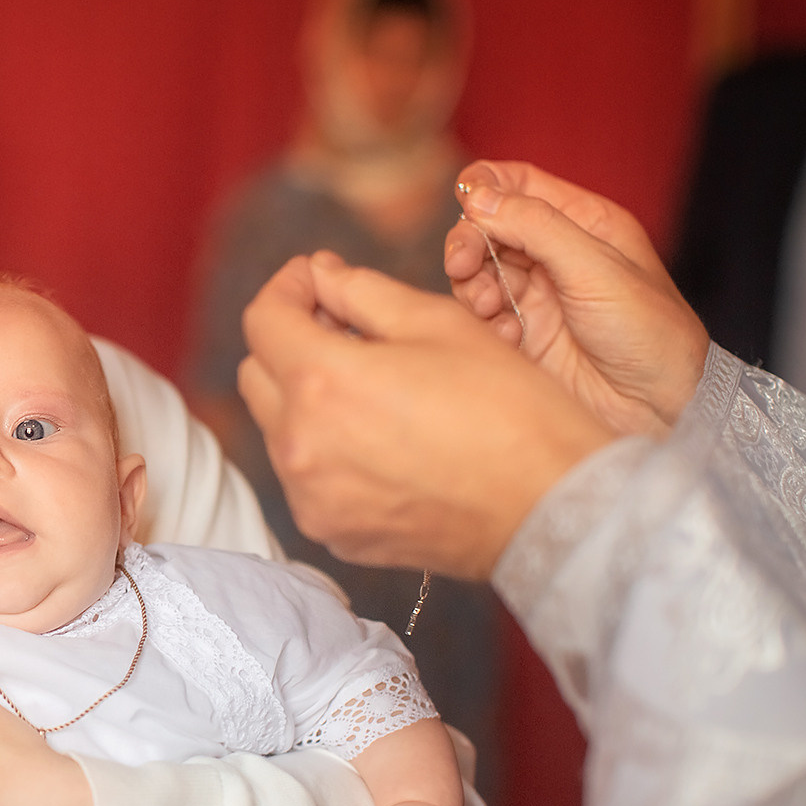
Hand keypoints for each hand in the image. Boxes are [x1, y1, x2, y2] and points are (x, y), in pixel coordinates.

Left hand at [238, 251, 612, 577]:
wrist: (549, 508)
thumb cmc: (508, 409)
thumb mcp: (439, 322)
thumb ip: (362, 291)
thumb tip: (321, 275)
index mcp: (321, 382)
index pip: (264, 320)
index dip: (287, 287)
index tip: (315, 278)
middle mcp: (300, 445)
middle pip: (257, 374)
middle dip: (290, 340)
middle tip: (344, 326)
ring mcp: (310, 496)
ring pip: (277, 427)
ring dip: (305, 396)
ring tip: (369, 384)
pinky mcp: (330, 530)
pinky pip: (303, 476)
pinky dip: (325, 447)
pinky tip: (379, 437)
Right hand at [448, 160, 709, 434]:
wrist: (658, 410)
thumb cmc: (650, 334)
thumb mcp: (596, 267)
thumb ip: (536, 226)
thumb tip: (478, 195)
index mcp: (585, 223)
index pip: (520, 184)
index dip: (487, 186)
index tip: (466, 199)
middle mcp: (556, 255)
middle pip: (488, 227)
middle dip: (470, 241)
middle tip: (464, 263)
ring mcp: (535, 296)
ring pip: (478, 272)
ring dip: (474, 285)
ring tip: (491, 306)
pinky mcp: (521, 336)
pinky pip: (481, 317)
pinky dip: (485, 323)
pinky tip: (511, 338)